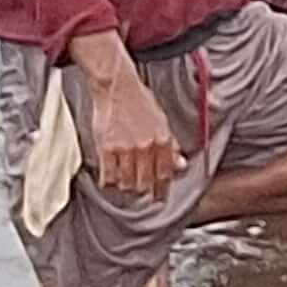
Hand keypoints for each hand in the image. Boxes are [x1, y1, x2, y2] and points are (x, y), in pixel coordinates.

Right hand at [84, 67, 182, 201]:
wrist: (117, 87)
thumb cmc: (140, 102)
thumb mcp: (162, 121)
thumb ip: (171, 145)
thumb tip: (181, 165)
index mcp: (163, 140)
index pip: (165, 174)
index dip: (163, 190)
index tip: (160, 198)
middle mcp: (146, 146)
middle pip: (146, 182)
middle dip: (144, 190)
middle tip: (142, 192)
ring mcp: (125, 148)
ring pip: (127, 183)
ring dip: (127, 187)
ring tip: (126, 185)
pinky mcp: (106, 148)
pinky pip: (108, 176)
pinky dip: (110, 182)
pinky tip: (110, 180)